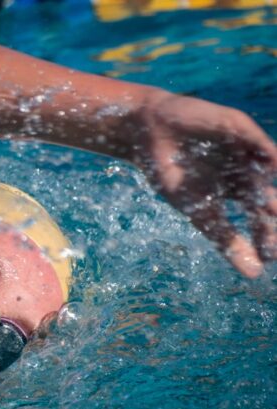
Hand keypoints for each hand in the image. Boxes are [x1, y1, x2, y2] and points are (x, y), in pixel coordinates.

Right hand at [136, 91, 276, 277]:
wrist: (148, 135)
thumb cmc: (169, 174)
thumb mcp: (199, 211)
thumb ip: (226, 239)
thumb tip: (254, 274)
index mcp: (235, 193)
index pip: (259, 219)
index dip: (266, 238)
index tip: (270, 258)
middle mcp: (247, 172)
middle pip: (270, 197)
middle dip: (275, 215)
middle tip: (275, 229)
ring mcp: (246, 151)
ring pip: (270, 171)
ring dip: (275, 193)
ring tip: (275, 209)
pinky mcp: (239, 129)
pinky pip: (260, 144)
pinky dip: (270, 157)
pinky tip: (275, 167)